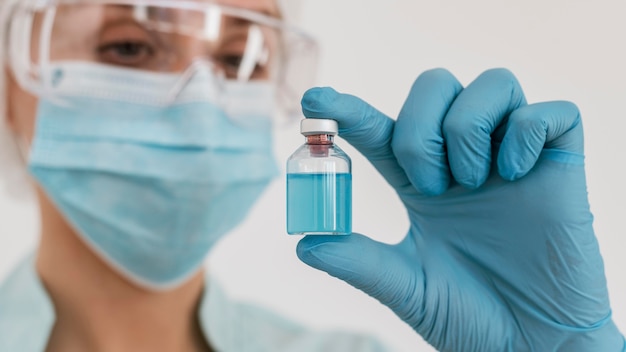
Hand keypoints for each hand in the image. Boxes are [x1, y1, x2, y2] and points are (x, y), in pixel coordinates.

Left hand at [296, 69, 623, 350]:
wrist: (533, 347)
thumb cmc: (470, 319)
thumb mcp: (407, 287)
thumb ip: (359, 262)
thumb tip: (304, 244)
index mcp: (423, 184)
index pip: (383, 129)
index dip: (348, 110)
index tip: (315, 101)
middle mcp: (465, 159)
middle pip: (435, 86)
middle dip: (419, 127)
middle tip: (429, 186)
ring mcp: (512, 157)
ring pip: (491, 83)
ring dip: (467, 128)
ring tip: (471, 183)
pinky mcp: (559, 164)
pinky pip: (551, 112)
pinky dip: (527, 132)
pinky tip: (517, 174)